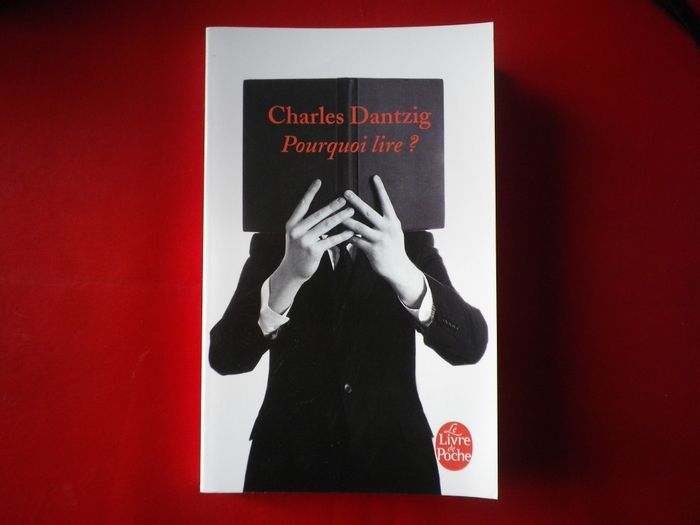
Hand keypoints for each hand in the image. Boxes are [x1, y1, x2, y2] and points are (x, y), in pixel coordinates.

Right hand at [268, 179, 353, 312]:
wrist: (291, 271)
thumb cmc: (297, 251)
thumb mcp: (295, 235)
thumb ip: (305, 224)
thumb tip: (323, 212)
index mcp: (292, 224)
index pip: (302, 205)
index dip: (310, 193)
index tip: (318, 181)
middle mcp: (297, 231)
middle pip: (318, 214)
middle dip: (333, 206)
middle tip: (344, 199)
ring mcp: (304, 241)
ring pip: (326, 226)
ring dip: (340, 218)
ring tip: (351, 212)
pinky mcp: (313, 251)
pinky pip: (331, 240)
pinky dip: (342, 236)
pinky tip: (350, 231)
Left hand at [342, 175, 425, 307]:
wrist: (398, 268)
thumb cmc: (394, 247)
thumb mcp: (394, 231)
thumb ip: (385, 220)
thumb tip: (373, 209)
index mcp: (393, 221)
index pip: (386, 202)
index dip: (380, 190)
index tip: (374, 177)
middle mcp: (387, 229)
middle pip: (369, 212)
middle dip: (357, 202)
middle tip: (346, 192)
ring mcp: (379, 240)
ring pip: (359, 227)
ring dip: (346, 220)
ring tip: (336, 213)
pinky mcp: (372, 251)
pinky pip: (356, 241)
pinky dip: (346, 236)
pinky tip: (337, 233)